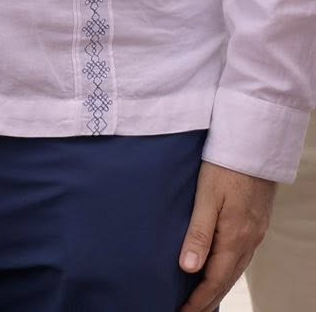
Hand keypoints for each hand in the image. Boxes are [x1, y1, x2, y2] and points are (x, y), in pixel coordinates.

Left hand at [177, 160, 274, 310]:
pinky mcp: (254, 224)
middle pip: (226, 280)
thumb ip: (198, 233)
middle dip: (208, 299)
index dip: (198, 299)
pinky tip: (216, 270)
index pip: (214, 279)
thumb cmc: (224, 168)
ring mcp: (254, 233)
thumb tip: (188, 269)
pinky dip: (226, 270)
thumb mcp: (206, 198)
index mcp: (235, 238)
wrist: (254, 146)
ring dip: (217, 287)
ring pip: (235, 269)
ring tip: (199, 299)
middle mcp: (248, 241)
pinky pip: (240, 256)